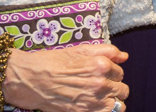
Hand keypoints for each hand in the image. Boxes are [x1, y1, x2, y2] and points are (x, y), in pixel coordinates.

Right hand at [2, 43, 128, 111]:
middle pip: (123, 90)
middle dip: (115, 88)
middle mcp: (100, 84)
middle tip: (101, 87)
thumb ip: (107, 51)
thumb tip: (125, 57)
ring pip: (118, 106)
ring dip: (112, 103)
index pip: (120, 73)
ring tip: (101, 99)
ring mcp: (92, 102)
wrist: (30, 79)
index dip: (112, 73)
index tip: (102, 74)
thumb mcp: (81, 49)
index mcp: (101, 65)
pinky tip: (94, 106)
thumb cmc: (54, 62)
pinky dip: (103, 111)